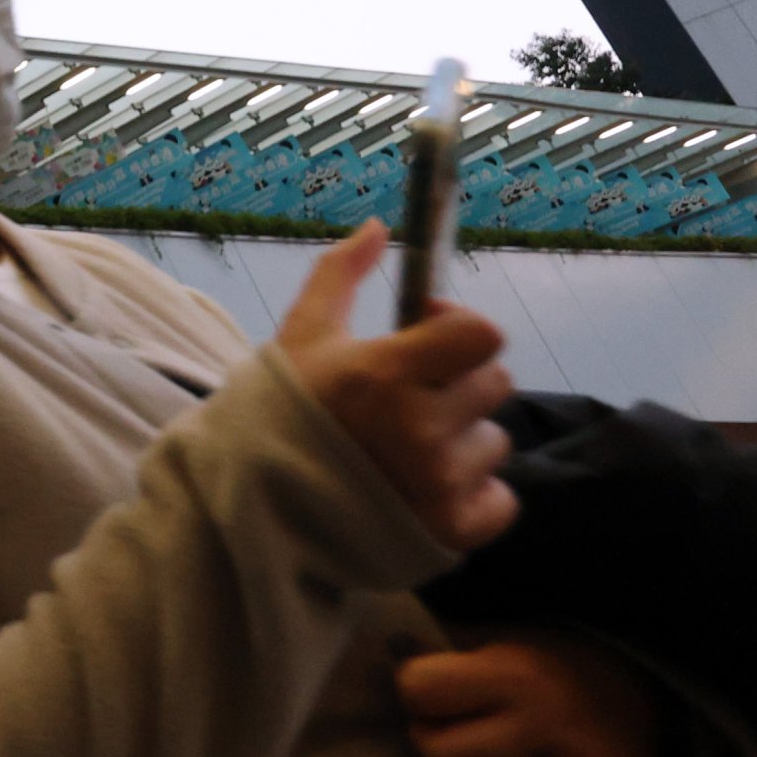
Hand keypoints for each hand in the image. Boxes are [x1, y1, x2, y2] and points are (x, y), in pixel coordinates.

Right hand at [275, 221, 514, 548]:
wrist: (255, 507)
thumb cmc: (279, 413)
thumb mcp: (302, 336)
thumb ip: (340, 275)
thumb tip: (379, 225)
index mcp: (385, 373)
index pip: (482, 335)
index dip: (459, 329)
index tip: (426, 337)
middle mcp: (421, 428)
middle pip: (494, 383)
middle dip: (456, 384)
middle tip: (408, 400)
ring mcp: (440, 484)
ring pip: (493, 441)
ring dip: (461, 442)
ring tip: (407, 452)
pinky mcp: (453, 530)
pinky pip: (501, 500)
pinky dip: (473, 496)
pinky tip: (426, 491)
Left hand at [399, 635, 658, 756]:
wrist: (643, 680)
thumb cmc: (550, 657)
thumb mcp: (496, 638)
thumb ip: (441, 654)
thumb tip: (386, 654)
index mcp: (513, 675)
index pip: (419, 692)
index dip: (416, 694)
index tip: (434, 694)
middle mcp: (547, 726)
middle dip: (439, 748)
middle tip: (463, 733)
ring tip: (522, 751)